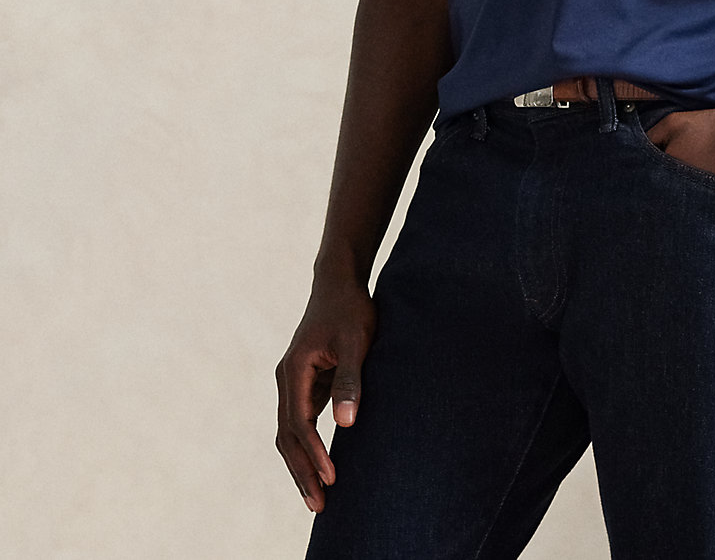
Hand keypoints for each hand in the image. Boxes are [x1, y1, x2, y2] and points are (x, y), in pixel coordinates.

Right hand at [275, 276, 377, 513]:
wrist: (339, 281)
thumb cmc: (350, 309)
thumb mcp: (356, 341)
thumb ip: (350, 379)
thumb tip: (345, 424)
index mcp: (294, 370)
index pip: (298, 423)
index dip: (313, 453)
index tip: (331, 477)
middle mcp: (287, 379)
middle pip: (287, 436)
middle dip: (301, 471)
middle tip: (319, 506)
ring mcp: (293, 382)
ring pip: (290, 433)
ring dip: (301, 464)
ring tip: (318, 497)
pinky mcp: (305, 383)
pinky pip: (300, 423)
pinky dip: (307, 448)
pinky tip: (322, 467)